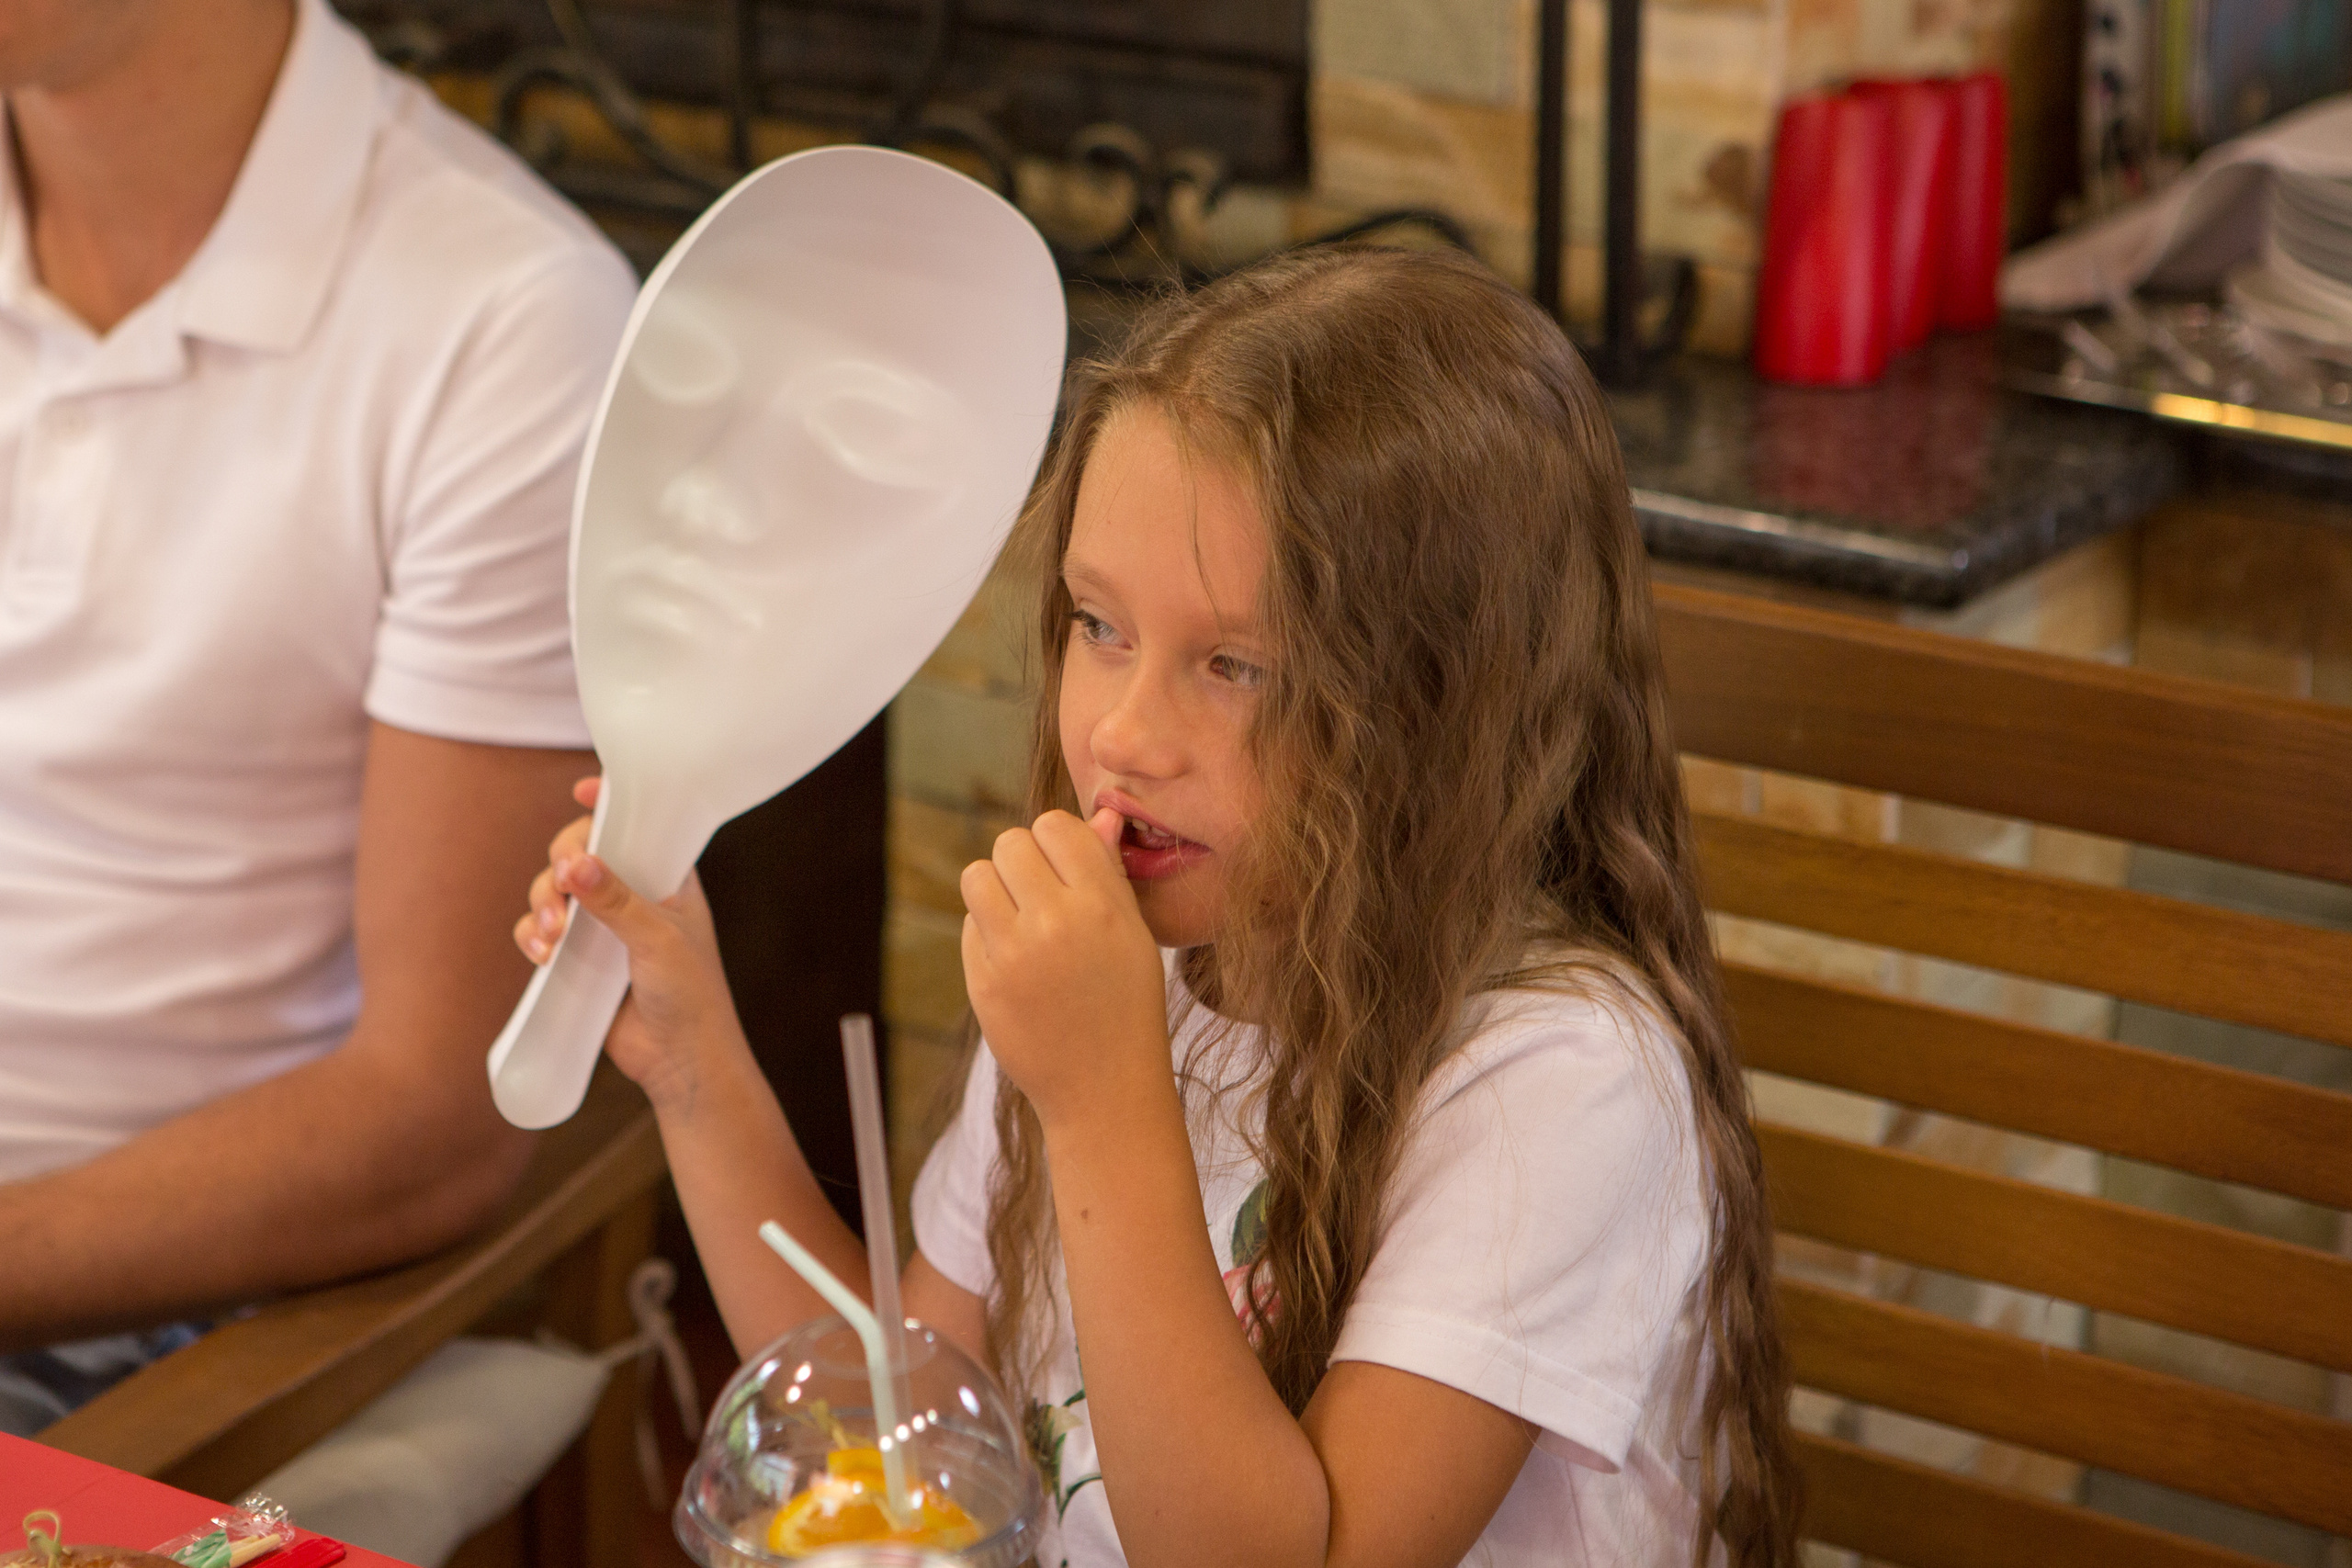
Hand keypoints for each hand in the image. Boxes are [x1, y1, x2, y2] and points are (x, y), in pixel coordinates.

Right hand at [515, 777, 747, 1114]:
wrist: (680, 1062)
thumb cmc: (690, 996)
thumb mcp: (659, 941)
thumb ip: (619, 902)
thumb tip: (577, 863)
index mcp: (668, 878)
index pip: (638, 824)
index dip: (609, 803)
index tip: (581, 792)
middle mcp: (634, 895)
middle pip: (581, 851)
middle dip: (560, 864)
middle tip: (561, 887)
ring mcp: (603, 926)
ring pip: (555, 890)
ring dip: (542, 902)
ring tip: (551, 937)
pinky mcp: (579, 959)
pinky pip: (541, 931)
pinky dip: (533, 934)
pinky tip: (541, 954)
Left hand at [959, 808, 1169, 1130]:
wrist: (1104, 1088)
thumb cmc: (1127, 1003)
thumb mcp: (1135, 934)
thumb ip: (1110, 871)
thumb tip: (1102, 813)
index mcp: (1102, 905)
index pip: (1055, 826)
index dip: (1059, 843)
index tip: (1068, 869)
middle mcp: (1054, 924)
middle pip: (1010, 843)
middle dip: (1024, 861)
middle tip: (1043, 895)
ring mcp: (1012, 955)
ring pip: (977, 875)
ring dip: (996, 888)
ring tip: (1021, 917)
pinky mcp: (982, 983)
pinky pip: (969, 925)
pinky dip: (987, 932)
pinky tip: (1016, 959)